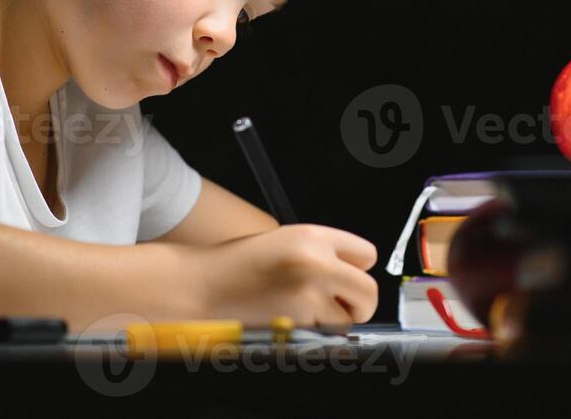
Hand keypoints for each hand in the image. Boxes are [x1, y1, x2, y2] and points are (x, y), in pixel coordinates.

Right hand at [185, 223, 378, 326]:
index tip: (346, 278)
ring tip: (302, 311)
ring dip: (333, 321)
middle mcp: (317, 261)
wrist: (201, 286)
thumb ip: (322, 253)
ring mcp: (309, 293)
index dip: (356, 270)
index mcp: (314, 236)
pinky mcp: (298, 322)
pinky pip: (324, 335)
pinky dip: (313, 334)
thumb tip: (352, 275)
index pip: (367, 255)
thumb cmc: (237, 266)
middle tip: (340, 306)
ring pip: (348, 320)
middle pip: (369, 291)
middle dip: (358, 304)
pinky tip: (288, 320)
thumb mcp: (284, 241)